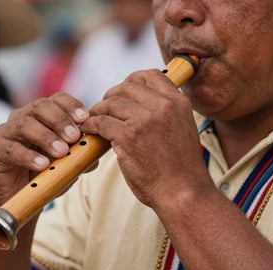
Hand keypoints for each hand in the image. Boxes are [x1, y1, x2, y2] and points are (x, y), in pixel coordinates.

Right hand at [0, 92, 88, 209]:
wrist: (19, 197)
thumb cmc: (44, 174)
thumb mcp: (67, 164)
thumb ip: (81, 155)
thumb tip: (98, 151)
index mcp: (41, 115)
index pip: (56, 99)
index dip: (71, 105)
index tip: (85, 118)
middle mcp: (22, 118)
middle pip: (40, 107)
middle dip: (59, 120)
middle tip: (74, 136)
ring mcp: (6, 133)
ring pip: (24, 124)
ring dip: (46, 137)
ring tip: (62, 152)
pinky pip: (11, 149)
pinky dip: (29, 156)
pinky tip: (43, 165)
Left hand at [81, 69, 210, 209]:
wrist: (183, 192)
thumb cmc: (180, 167)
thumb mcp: (182, 128)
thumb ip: (165, 112)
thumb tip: (138, 104)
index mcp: (177, 102)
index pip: (150, 75)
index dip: (131, 80)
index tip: (122, 92)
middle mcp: (162, 105)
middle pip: (126, 86)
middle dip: (111, 95)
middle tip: (104, 108)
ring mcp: (144, 119)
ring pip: (110, 103)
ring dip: (98, 110)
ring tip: (94, 119)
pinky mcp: (127, 135)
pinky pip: (100, 121)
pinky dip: (91, 125)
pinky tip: (89, 130)